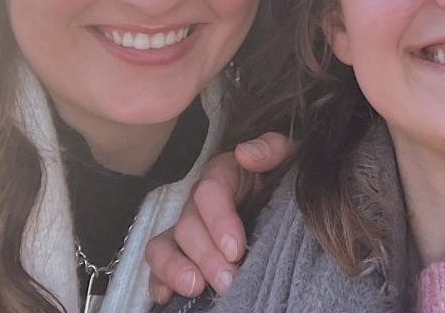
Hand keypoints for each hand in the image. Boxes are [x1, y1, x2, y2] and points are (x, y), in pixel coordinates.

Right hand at [146, 132, 292, 302]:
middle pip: (188, 226)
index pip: (210, 192)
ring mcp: (188, 228)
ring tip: (196, 288)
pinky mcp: (184, 253)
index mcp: (223, 174)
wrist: (286, 199)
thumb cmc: (284, 177)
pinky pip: (158, 265)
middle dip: (206, 257)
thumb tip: (245, 153)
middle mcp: (200, 202)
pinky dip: (158, 281)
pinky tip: (168, 296)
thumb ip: (271, 148)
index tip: (236, 250)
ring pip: (163, 244)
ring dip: (175, 268)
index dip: (218, 221)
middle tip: (228, 281)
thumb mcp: (287, 156)